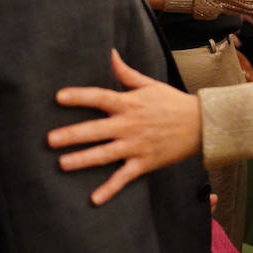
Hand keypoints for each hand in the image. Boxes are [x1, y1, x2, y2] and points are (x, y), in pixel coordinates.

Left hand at [48, 50, 201, 205]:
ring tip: (62, 164)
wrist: (201, 124)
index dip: (79, 97)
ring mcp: (136, 146)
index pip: (100, 97)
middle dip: (72, 134)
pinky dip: (110, 189)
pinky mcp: (144, 163)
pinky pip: (124, 178)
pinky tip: (94, 199)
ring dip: (83, 160)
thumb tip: (110, 53)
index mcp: (129, 104)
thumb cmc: (173, 102)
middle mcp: (129, 125)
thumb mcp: (149, 84)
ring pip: (105, 154)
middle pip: (96, 130)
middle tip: (50, 140)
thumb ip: (126, 73)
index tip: (58, 97)